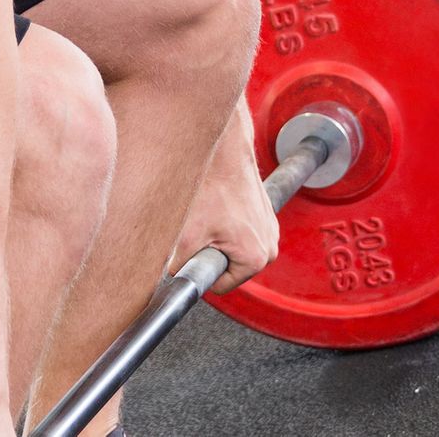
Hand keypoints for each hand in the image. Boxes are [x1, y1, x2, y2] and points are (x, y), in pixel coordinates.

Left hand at [172, 125, 278, 294]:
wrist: (224, 153)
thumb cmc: (211, 189)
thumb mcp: (186, 237)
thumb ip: (177, 268)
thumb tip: (168, 283)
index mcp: (256, 258)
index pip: (220, 285)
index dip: (201, 269)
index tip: (197, 249)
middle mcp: (269, 247)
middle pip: (229, 267)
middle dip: (211, 253)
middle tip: (203, 229)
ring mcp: (270, 230)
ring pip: (234, 250)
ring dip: (219, 239)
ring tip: (212, 216)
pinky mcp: (266, 216)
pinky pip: (242, 233)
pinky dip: (228, 225)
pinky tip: (220, 207)